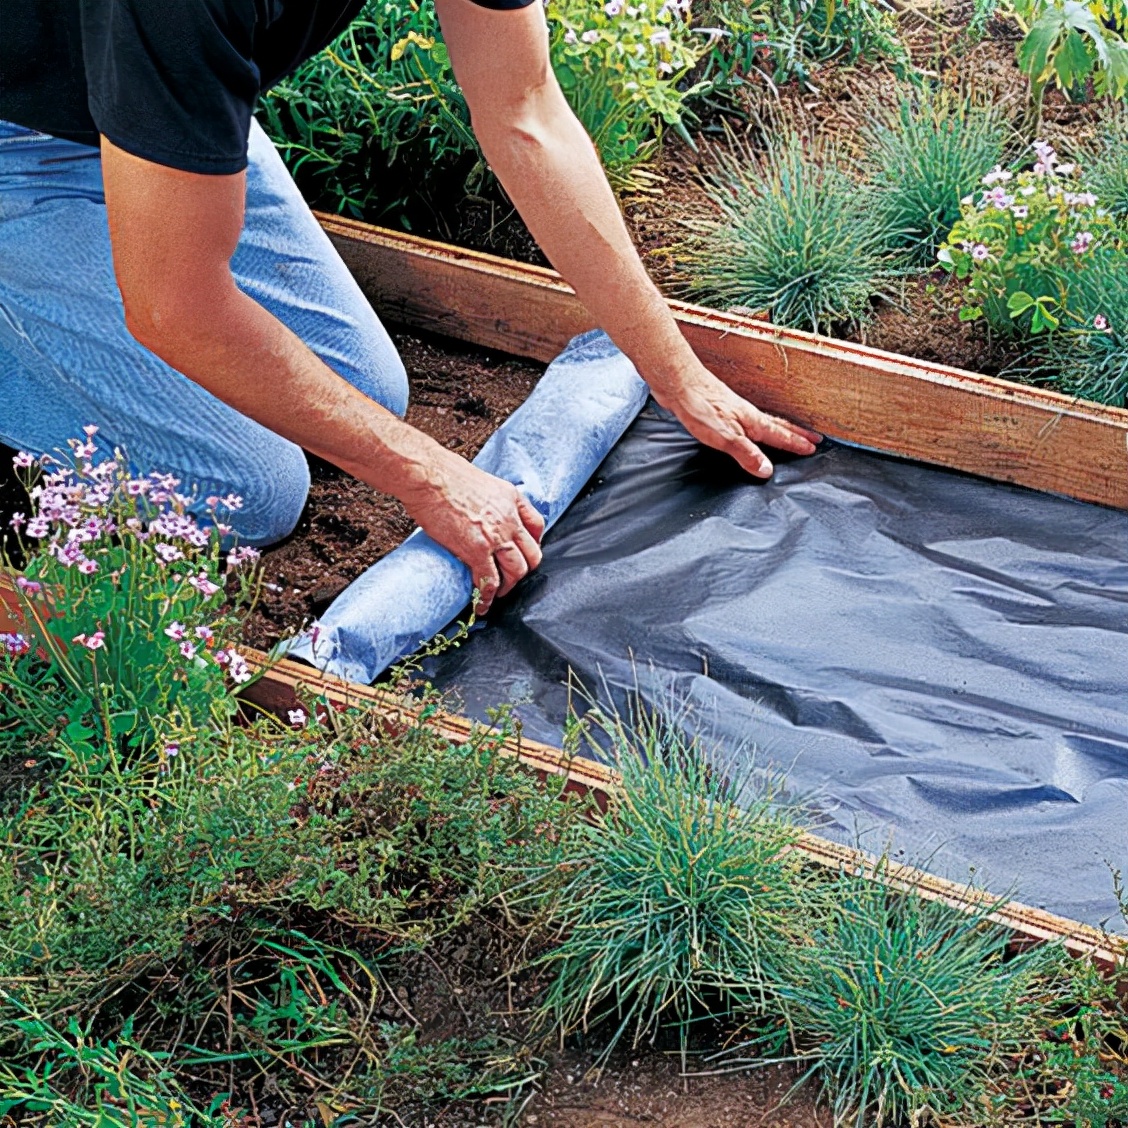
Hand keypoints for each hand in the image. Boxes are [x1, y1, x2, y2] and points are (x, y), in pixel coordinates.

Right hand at [404, 449, 544, 613]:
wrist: (427, 475)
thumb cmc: (444, 474)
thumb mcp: (482, 481)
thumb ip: (490, 500)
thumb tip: (482, 513)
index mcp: (511, 498)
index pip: (537, 526)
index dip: (532, 544)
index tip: (522, 553)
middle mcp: (509, 518)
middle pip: (532, 554)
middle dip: (523, 570)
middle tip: (510, 577)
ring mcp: (496, 536)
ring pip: (517, 571)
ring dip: (509, 586)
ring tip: (496, 593)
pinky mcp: (476, 550)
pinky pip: (490, 582)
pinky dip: (487, 598)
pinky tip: (481, 605)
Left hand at [657, 367, 821, 476]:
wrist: (678, 383)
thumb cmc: (700, 408)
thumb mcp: (725, 437)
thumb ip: (746, 454)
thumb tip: (767, 470)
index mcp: (751, 422)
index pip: (779, 435)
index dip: (796, 444)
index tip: (813, 448)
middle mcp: (746, 414)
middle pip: (777, 425)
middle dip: (796, 433)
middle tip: (813, 438)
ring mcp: (733, 410)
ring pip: (763, 421)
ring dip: (779, 428)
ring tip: (788, 433)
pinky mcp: (719, 409)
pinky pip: (746, 421)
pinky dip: (756, 426)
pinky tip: (747, 429)